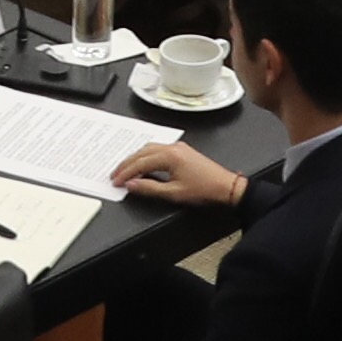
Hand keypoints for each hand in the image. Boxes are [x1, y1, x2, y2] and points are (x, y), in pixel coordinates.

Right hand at [111, 139, 247, 210]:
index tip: (116, 181)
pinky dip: (146, 156)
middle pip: (142, 152)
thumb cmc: (204, 190)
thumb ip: (149, 188)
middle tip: (115, 174)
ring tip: (125, 169)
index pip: (140, 163)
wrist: (227, 187)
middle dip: (126, 164)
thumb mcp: (174, 193)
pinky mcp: (183, 151)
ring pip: (149, 148)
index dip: (125, 173)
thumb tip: (131, 185)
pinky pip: (158, 149)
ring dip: (135, 158)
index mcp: (169, 156)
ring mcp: (178, 148)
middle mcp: (172, 147)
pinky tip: (143, 163)